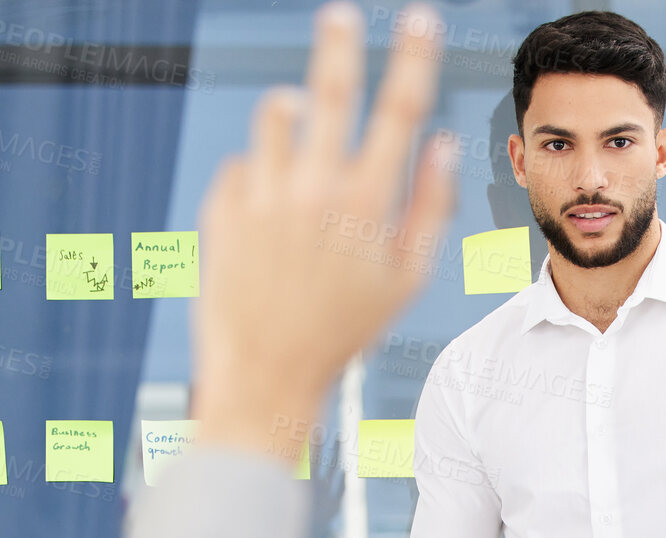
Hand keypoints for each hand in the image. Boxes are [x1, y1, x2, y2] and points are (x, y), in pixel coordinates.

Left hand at [194, 2, 456, 460]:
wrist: (267, 373)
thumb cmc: (343, 331)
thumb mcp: (403, 282)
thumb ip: (429, 209)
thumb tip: (441, 146)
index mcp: (366, 205)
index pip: (398, 112)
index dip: (413, 59)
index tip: (419, 22)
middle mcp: (313, 189)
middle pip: (329, 89)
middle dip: (339, 43)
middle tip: (340, 15)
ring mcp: (263, 194)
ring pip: (276, 114)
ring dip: (294, 114)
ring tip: (303, 137)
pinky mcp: (223, 206)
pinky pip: (245, 162)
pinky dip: (263, 175)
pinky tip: (273, 217)